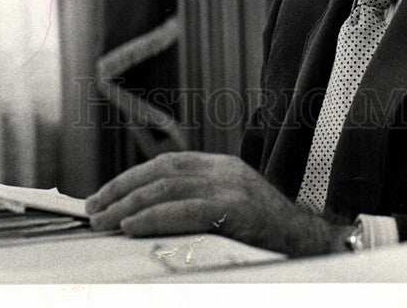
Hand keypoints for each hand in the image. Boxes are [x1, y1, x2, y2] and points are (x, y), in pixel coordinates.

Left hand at [85, 151, 353, 256]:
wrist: (313, 242)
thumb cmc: (269, 234)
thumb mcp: (233, 208)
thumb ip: (201, 203)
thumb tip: (152, 215)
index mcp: (222, 166)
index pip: (167, 164)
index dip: (132, 178)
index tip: (104, 195)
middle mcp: (224, 170)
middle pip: (162, 171)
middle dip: (122, 189)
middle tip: (93, 209)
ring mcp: (231, 187)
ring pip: (168, 188)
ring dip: (129, 204)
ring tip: (103, 221)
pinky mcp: (235, 209)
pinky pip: (186, 210)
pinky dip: (154, 217)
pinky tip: (131, 227)